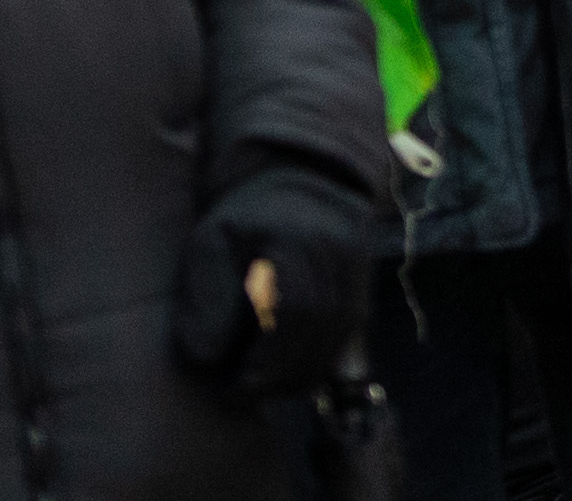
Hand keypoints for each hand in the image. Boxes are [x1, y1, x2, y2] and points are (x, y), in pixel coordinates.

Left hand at [171, 162, 378, 393]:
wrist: (293, 178)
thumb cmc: (241, 219)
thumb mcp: (209, 246)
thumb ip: (205, 300)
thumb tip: (209, 359)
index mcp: (296, 235)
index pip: (293, 308)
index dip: (268, 358)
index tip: (236, 386)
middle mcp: (337, 246)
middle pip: (321, 325)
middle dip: (285, 372)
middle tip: (250, 393)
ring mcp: (358, 259)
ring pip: (341, 330)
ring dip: (306, 370)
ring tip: (270, 386)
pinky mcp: (366, 275)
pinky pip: (353, 327)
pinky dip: (326, 357)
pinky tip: (297, 370)